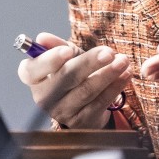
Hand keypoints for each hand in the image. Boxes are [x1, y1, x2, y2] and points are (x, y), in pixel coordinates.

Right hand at [17, 31, 131, 127]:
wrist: (82, 104)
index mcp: (33, 78)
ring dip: (108, 74)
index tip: (68, 51)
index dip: (49, 60)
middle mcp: (43, 97)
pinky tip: (125, 74)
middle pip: (66, 78)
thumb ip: (56, 46)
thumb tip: (42, 37)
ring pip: (86, 90)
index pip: (33, 70)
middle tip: (109, 53)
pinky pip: (100, 101)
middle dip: (89, 63)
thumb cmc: (70, 74)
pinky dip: (115, 86)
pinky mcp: (81, 121)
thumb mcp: (64, 58)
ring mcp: (62, 111)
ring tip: (123, 61)